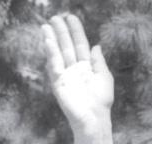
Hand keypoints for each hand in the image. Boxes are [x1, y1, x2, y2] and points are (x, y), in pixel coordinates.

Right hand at [42, 14, 112, 132]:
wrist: (94, 118)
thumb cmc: (101, 101)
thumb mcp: (104, 77)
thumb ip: (98, 61)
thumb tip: (96, 46)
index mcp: (86, 67)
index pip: (80, 44)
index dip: (76, 31)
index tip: (70, 18)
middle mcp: (74, 69)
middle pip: (67, 46)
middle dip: (61, 32)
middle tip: (55, 17)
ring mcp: (65, 75)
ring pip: (58, 53)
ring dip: (52, 39)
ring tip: (47, 25)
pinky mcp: (58, 82)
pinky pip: (54, 65)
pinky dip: (51, 53)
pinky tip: (48, 41)